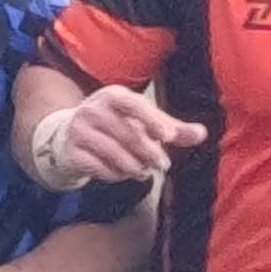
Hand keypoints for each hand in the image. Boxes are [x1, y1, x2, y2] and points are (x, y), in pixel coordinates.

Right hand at [47, 85, 201, 186]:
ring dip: (134, 167)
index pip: (135, 105)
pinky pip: (100, 169)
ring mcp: (79, 131)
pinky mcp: (72, 152)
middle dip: (149, 153)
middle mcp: (93, 109)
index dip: (152, 120)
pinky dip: (116, 175)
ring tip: (143, 171)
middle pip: (128, 135)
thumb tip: (202, 134)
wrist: (68, 135)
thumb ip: (171, 128)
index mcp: (114, 96)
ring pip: (115, 154)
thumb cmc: (115, 125)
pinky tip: (122, 173)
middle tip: (163, 165)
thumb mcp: (141, 121)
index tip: (168, 136)